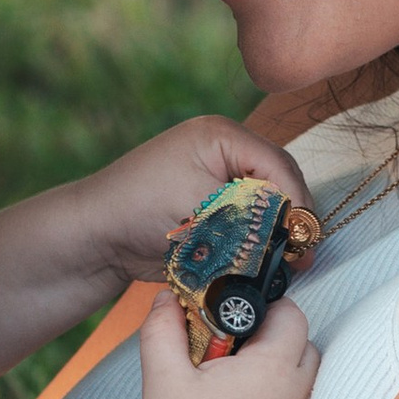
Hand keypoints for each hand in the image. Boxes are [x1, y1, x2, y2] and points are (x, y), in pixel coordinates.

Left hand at [77, 115, 313, 290]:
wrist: (95, 235)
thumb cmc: (138, 209)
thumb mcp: (201, 210)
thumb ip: (249, 221)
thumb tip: (291, 241)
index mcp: (222, 136)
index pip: (278, 165)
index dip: (296, 203)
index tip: (303, 238)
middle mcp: (224, 151)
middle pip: (278, 182)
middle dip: (290, 218)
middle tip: (302, 254)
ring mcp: (217, 177)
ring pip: (265, 204)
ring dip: (274, 231)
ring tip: (287, 262)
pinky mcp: (212, 206)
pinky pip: (247, 220)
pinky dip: (255, 239)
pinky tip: (263, 261)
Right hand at [131, 287, 316, 398]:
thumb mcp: (163, 375)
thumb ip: (164, 328)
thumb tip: (167, 298)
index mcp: (274, 369)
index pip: (292, 314)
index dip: (263, 304)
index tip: (229, 312)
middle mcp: (296, 393)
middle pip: (302, 342)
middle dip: (270, 332)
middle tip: (228, 340)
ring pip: (301, 373)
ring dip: (275, 362)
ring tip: (230, 371)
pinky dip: (273, 392)